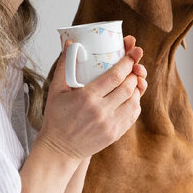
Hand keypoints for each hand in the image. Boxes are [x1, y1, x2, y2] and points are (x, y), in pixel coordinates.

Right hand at [36, 37, 147, 160]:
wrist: (59, 149)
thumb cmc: (56, 118)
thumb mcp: (55, 90)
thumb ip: (64, 65)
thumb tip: (70, 43)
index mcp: (87, 98)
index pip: (115, 76)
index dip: (127, 62)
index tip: (132, 54)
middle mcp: (101, 111)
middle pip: (127, 87)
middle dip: (133, 73)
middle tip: (133, 67)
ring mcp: (109, 125)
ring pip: (133, 101)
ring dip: (136, 89)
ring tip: (132, 81)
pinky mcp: (114, 134)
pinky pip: (132, 116)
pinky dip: (135, 104)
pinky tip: (131, 98)